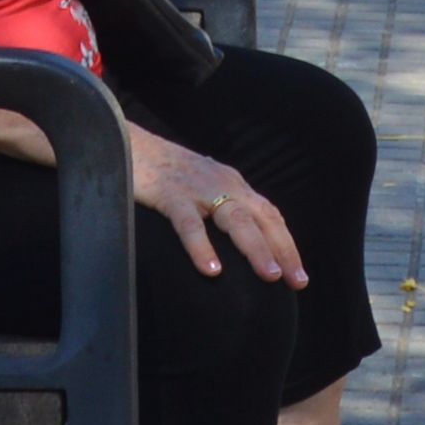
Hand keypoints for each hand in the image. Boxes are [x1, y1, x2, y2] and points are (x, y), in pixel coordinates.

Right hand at [126, 123, 304, 283]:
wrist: (126, 143)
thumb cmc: (163, 173)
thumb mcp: (201, 188)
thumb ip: (219, 211)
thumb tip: (235, 251)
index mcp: (232, 184)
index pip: (269, 215)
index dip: (286, 244)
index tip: (298, 277)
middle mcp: (222, 183)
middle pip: (261, 218)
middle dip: (283, 250)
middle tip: (296, 281)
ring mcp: (198, 188)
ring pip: (235, 219)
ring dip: (256, 248)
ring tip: (270, 276)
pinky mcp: (170, 193)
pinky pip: (189, 223)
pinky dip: (202, 247)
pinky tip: (212, 270)